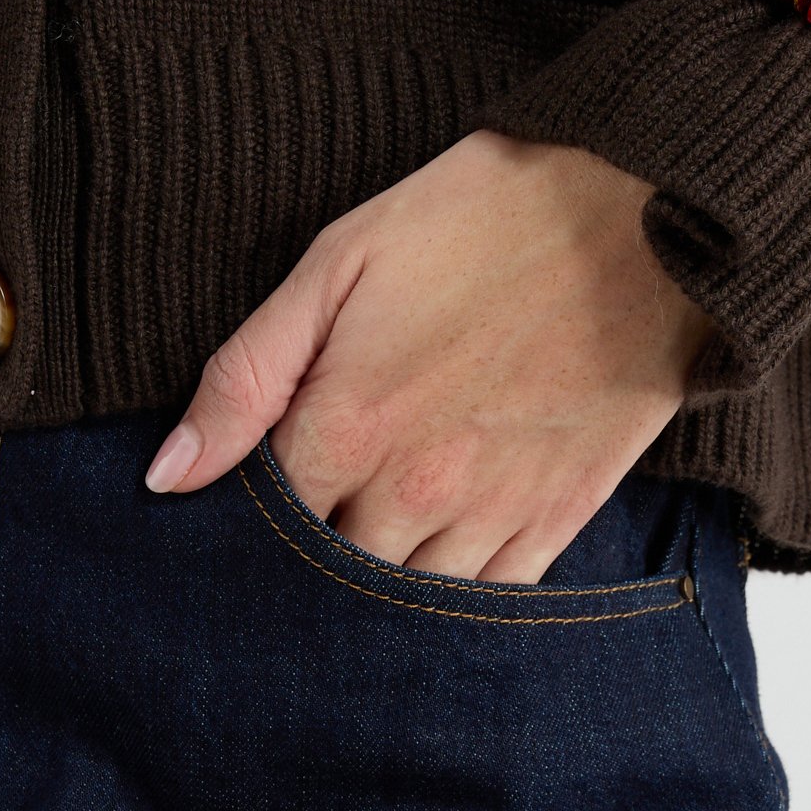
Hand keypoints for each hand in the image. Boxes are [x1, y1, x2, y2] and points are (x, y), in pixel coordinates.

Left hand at [142, 129, 718, 581]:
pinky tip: (447, 556)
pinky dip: (460, 593)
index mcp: (348, 424)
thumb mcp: (340, 260)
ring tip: (381, 536)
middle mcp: (417, 488)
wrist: (641, 206)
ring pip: (410, 604)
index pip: (264, 528)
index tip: (256, 496)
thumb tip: (169, 477)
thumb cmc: (484, 214)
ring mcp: (496, 510)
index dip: (249, 519)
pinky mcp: (563, 514)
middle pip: (331, 580)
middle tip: (321, 516)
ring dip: (385, 584)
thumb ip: (245, 375)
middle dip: (312, 562)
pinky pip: (492, 597)